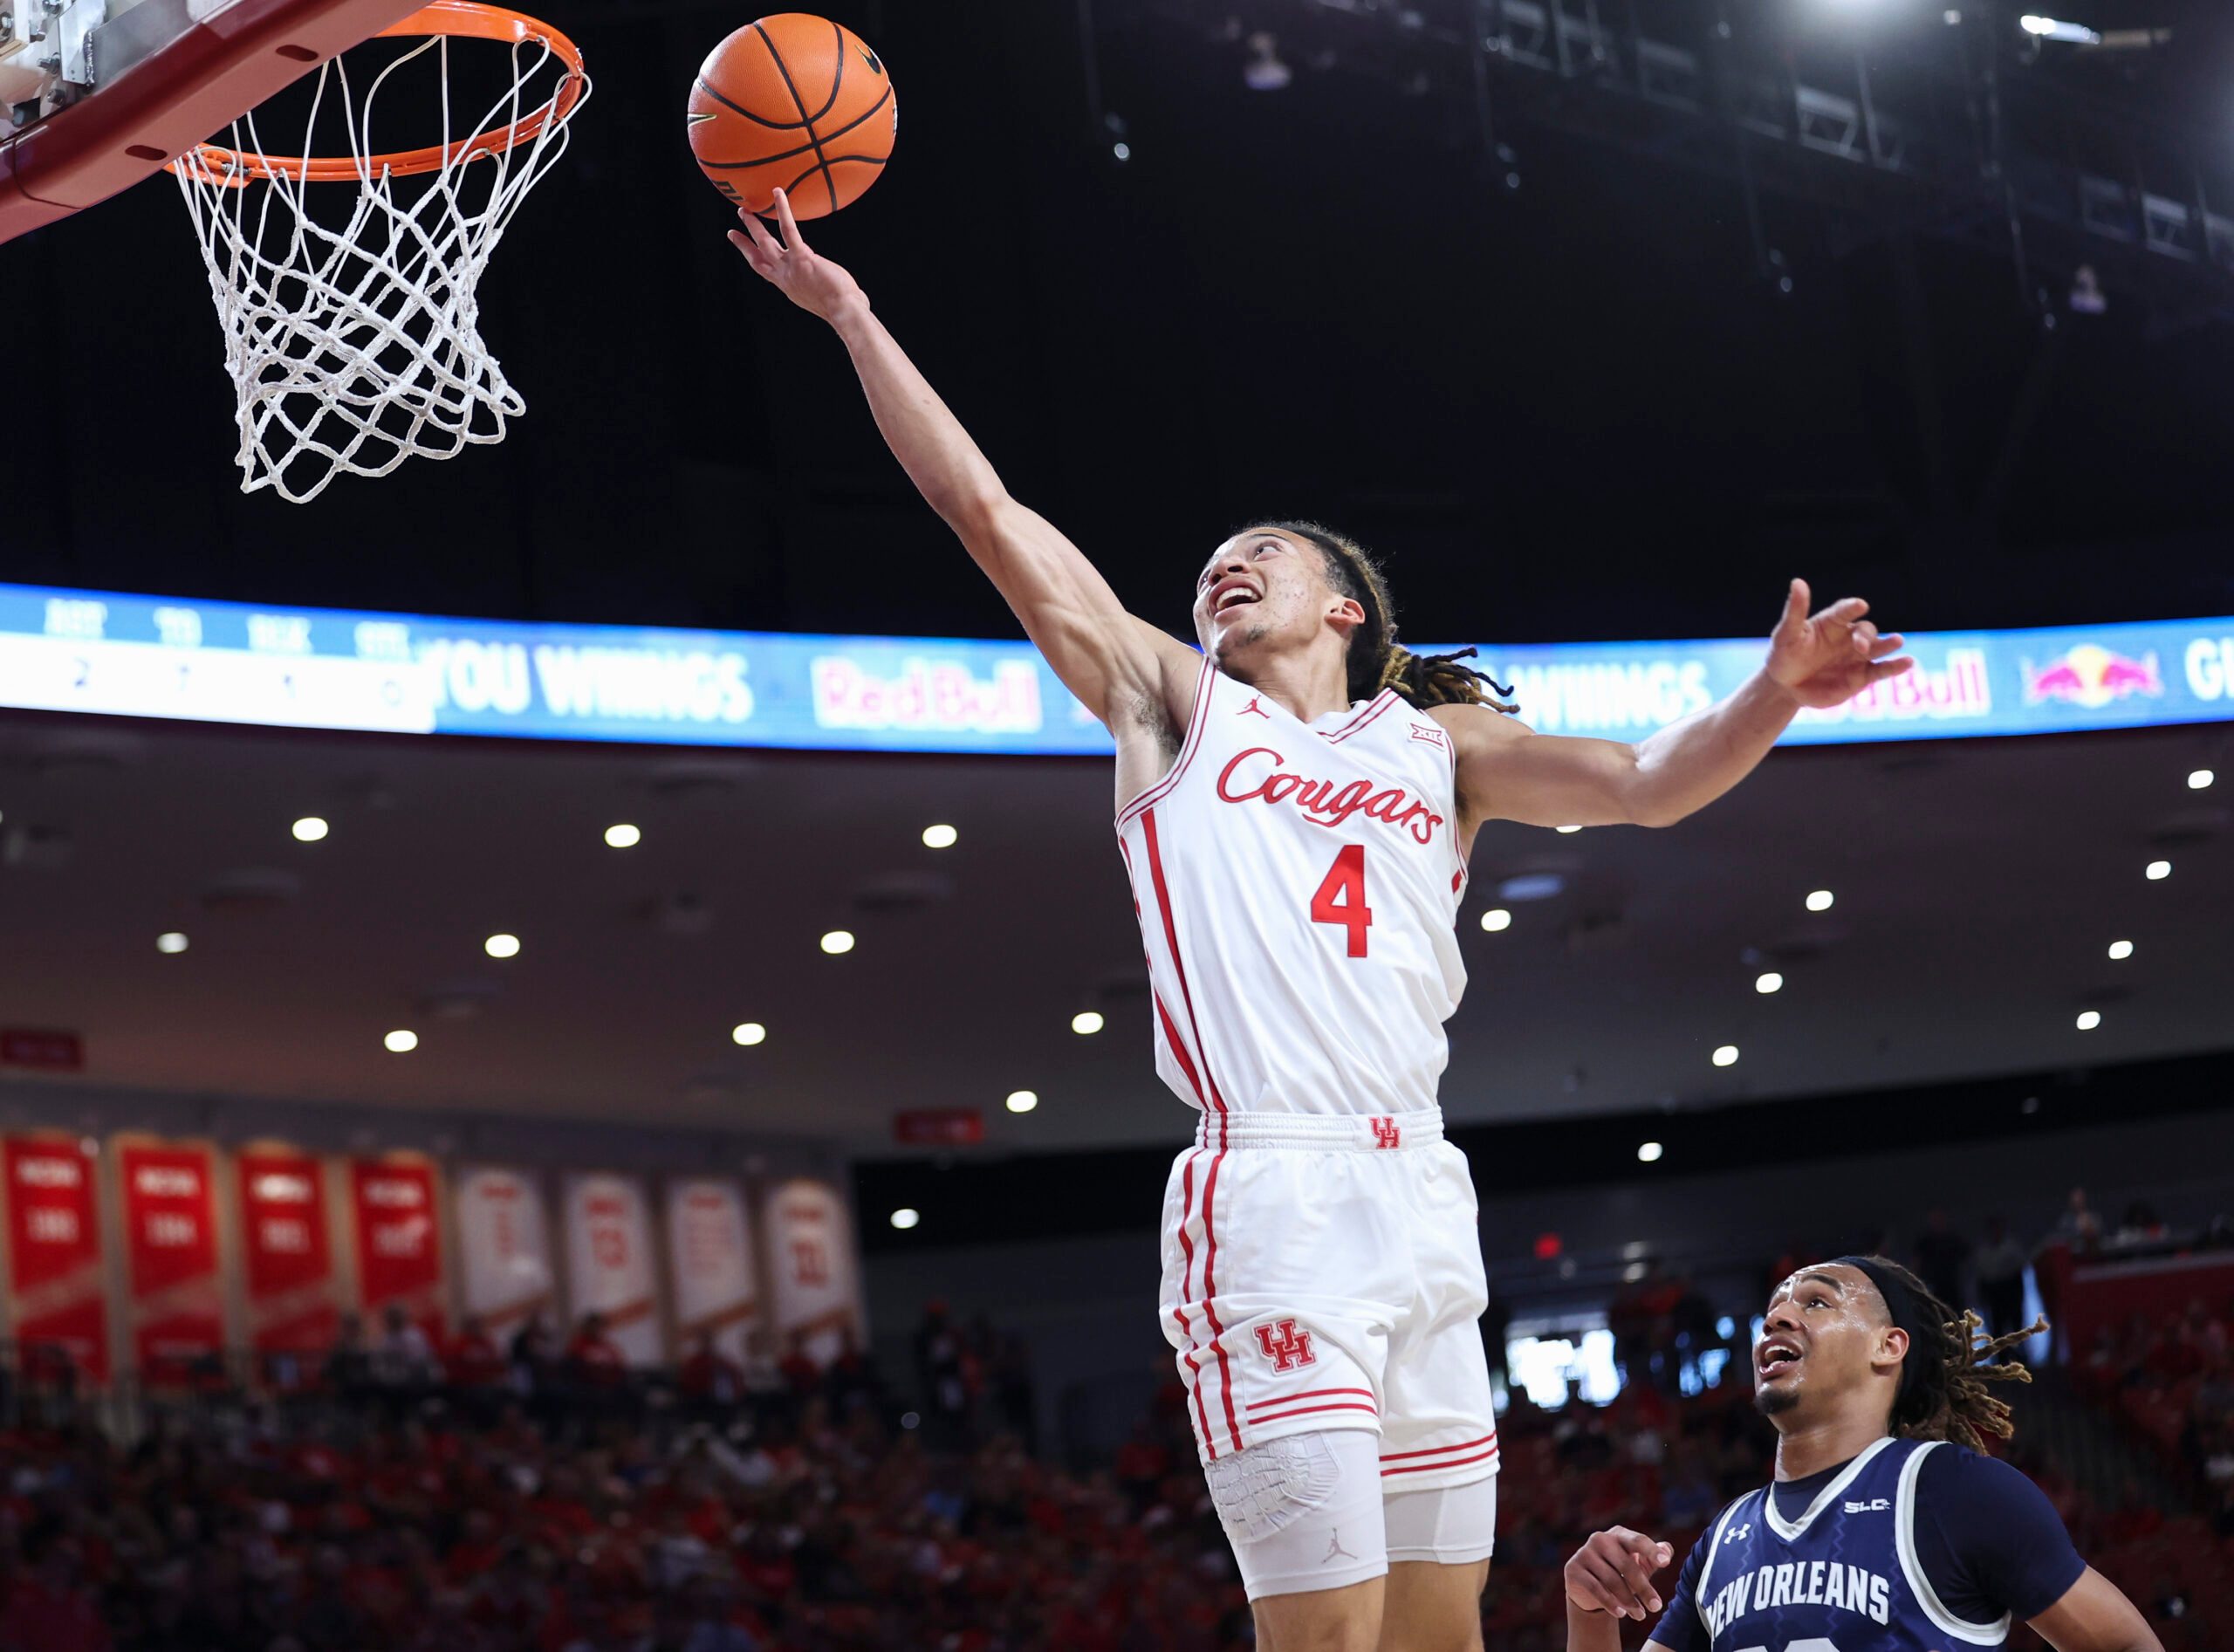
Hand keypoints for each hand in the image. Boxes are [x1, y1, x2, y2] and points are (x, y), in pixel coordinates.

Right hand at [728, 189, 866, 323]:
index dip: (755, 261)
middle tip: (733, 231)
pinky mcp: (802, 257)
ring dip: (753, 226)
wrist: (844, 312)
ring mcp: (790, 267)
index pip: (767, 272)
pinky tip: (777, 193)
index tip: (747, 254)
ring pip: (765, 243)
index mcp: (789, 286)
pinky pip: (788, 230)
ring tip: (744, 209)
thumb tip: (857, 294)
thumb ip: (836, 291)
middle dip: (744, 244)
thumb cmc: (845, 309)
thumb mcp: (833, 299)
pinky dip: (782, 210)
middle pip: (758, 258)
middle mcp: (785, 278)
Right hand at [1564, 1526, 1672, 1621]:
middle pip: (1627, 1565)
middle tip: (1656, 1607)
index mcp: (1619, 1534)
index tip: (1666, 1562)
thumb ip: (1653, 1558)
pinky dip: (1610, 1603)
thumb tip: (1667, 1550)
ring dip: (1629, 1601)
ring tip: (1641, 1616)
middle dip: (1644, 1588)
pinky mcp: (1573, 1568)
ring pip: (1612, 1580)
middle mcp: (1600, 1538)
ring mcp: (1584, 1552)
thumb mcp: (1638, 1565)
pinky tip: (1621, 1614)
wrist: (1588, 1588)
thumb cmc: (1620, 1573)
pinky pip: (1595, 1588)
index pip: (1638, 1540)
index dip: (1652, 1550)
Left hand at [1765, 579, 1912, 709]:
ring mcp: (1857, 656)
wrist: (1786, 686)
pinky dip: (1895, 666)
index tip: (1859, 605)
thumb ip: (1795, 611)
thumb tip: (1798, 582)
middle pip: (1865, 630)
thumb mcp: (1786, 634)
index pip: (1844, 611)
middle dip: (1865, 636)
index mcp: (1831, 622)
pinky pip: (1882, 669)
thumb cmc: (1784, 655)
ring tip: (1898, 641)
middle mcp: (1848, 636)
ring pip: (1878, 647)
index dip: (1852, 608)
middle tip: (1860, 645)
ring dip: (1889, 644)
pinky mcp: (1862, 676)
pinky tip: (1907, 662)